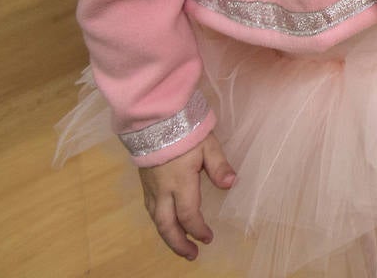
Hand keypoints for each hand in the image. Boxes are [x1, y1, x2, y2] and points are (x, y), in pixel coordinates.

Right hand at [138, 134, 236, 260]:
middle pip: (166, 225)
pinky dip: (159, 222)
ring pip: (156, 220)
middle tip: (192, 255)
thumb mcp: (208, 144)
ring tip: (180, 245)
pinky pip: (150, 210)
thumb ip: (219, 165)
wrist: (154, 120)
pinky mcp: (145, 183)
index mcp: (180, 183)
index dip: (198, 230)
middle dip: (178, 243)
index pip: (188, 215)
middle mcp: (162, 190)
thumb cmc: (185, 130)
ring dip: (168, 235)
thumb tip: (231, 184)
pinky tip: (167, 224)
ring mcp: (151, 188)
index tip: (208, 238)